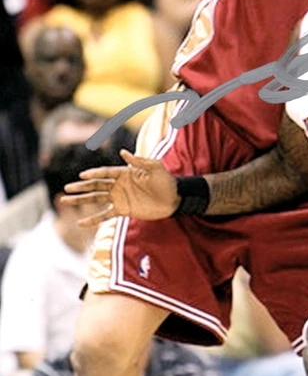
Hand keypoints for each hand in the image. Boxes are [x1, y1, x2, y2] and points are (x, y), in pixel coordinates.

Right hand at [62, 149, 179, 225]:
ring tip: (64, 201)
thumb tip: (123, 152)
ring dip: (81, 200)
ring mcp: (119, 198)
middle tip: (66, 189)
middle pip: (96, 185)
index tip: (82, 175)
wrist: (174, 199)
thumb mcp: (155, 168)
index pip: (105, 173)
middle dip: (81, 187)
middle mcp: (119, 185)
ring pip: (96, 199)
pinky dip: (93, 219)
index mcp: (125, 173)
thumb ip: (139, 161)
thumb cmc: (166, 181)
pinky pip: (105, 214)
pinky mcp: (123, 210)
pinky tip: (80, 223)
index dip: (94, 174)